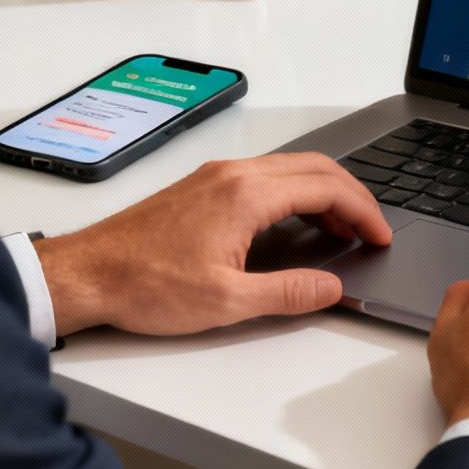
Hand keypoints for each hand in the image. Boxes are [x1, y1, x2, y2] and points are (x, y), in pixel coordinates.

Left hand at [34, 152, 391, 336]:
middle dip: (351, 195)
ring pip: (289, 168)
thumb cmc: (146, 285)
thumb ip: (288, 292)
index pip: (326, 187)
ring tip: (341, 230)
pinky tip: (296, 222)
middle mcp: (233, 174)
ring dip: (323, 193)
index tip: (379, 235)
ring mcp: (215, 176)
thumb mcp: (227, 302)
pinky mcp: (202, 186)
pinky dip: (295, 193)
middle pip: (314, 166)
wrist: (89, 273)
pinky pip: (265, 176)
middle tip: (370, 229)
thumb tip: (331, 287)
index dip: (363, 211)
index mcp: (245, 194)